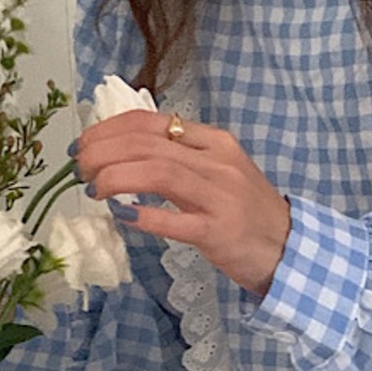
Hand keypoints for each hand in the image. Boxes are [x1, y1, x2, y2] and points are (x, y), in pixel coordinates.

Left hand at [75, 111, 291, 298]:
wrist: (291, 248)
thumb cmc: (248, 212)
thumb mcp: (218, 172)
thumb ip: (179, 159)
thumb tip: (124, 152)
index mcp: (215, 142)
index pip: (150, 122)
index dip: (107, 130)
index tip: (85, 145)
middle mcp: (218, 162)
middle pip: (146, 144)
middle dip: (102, 152)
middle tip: (80, 169)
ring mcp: (220, 197)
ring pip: (157, 172)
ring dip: (115, 177)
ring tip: (94, 188)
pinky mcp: (219, 232)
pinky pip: (173, 220)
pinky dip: (142, 216)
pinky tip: (121, 215)